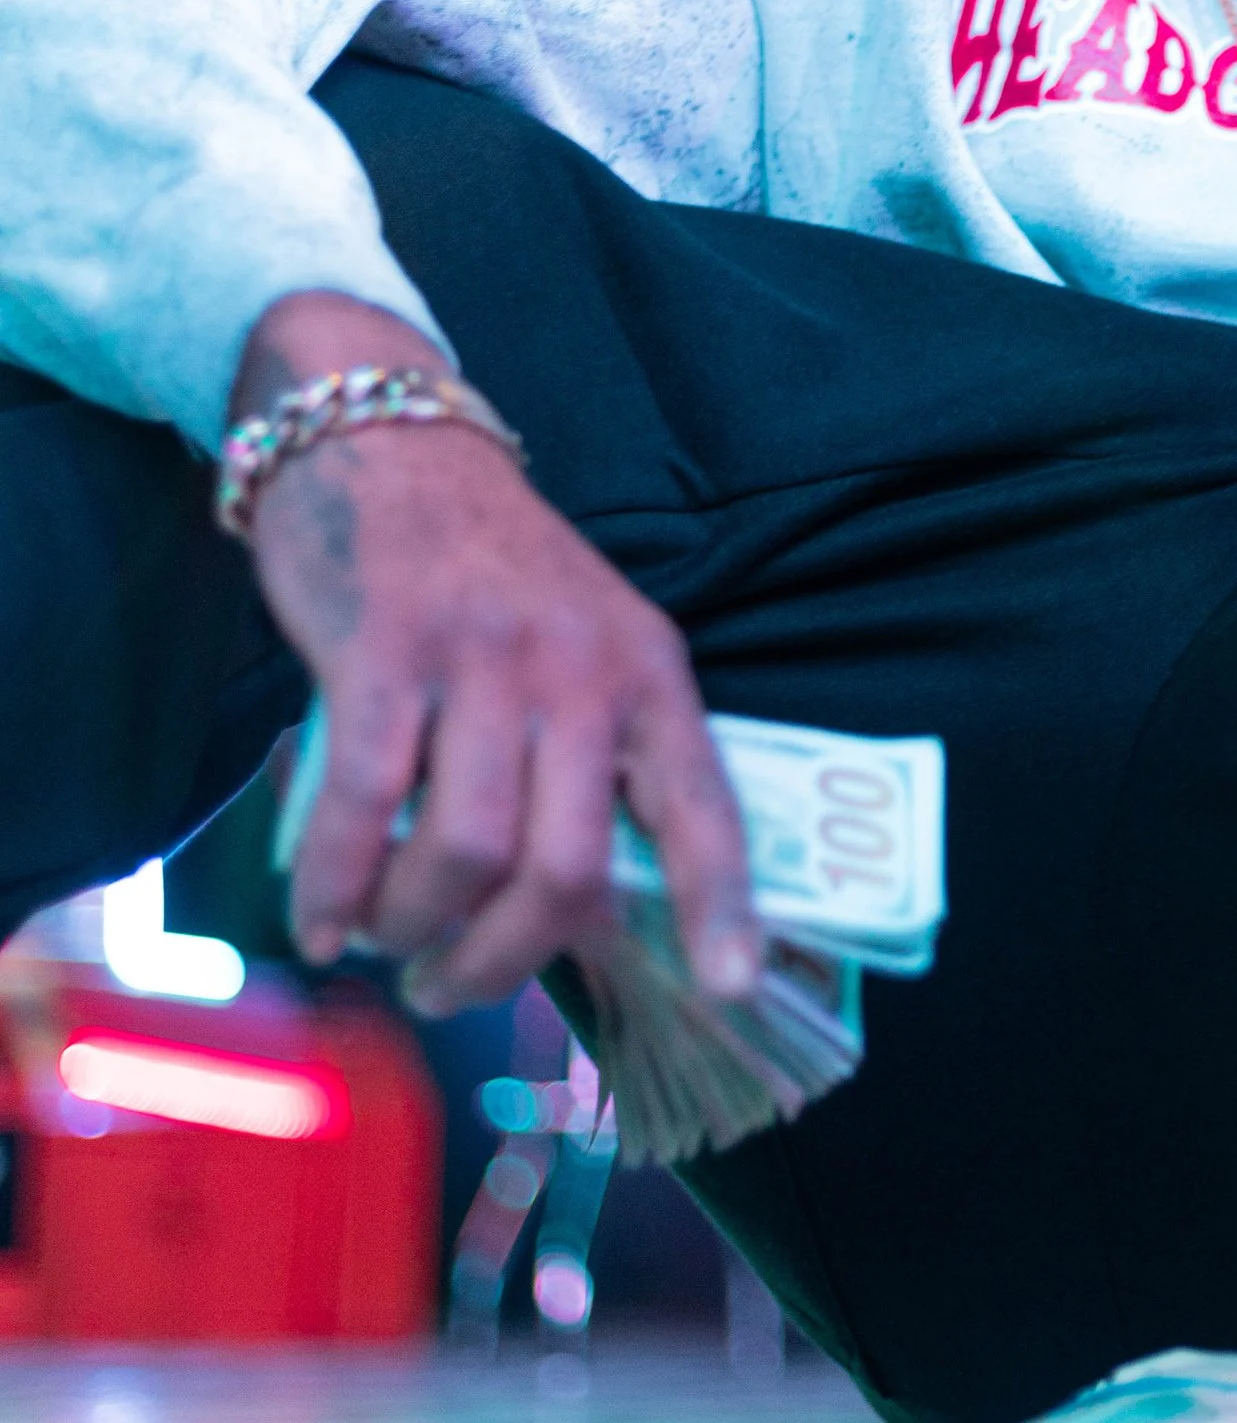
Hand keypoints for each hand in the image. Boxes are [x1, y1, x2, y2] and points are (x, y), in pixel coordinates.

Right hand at [233, 294, 758, 1016]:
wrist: (384, 433)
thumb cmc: (487, 567)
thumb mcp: (581, 640)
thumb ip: (594, 756)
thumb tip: (583, 913)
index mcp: (648, 672)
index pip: (703, 805)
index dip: (719, 906)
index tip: (730, 989)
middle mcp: (579, 669)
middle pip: (564, 868)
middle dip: (505, 957)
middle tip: (451, 986)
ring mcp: (481, 660)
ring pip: (465, 851)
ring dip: (416, 924)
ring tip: (386, 939)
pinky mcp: (382, 653)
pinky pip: (359, 805)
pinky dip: (335, 885)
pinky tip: (321, 922)